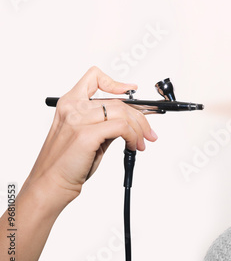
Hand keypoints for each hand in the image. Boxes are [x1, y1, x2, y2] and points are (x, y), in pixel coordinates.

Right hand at [26, 66, 156, 208]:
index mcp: (69, 103)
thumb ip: (104, 123)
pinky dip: (134, 137)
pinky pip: (122, 127)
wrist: (51, 183)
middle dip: (140, 117)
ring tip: (141, 144)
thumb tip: (131, 121)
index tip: (132, 90)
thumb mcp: (88, 136)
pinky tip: (133, 146)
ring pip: (123, 113)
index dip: (116, 82)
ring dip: (139, 130)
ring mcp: (78, 119)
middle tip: (148, 132)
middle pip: (118, 101)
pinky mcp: (86, 134)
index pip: (93, 77)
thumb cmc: (67, 163)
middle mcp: (72, 107)